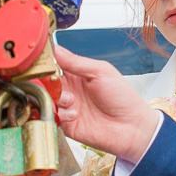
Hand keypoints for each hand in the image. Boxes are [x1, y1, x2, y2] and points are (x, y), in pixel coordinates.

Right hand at [56, 46, 163, 163]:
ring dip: (56, 98)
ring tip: (71, 100)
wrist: (132, 127)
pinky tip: (75, 114)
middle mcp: (69, 89)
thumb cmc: (122, 97)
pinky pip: (52, 116)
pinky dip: (61, 113)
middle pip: (45, 81)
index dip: (46, 62)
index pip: (53, 63)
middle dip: (47, 81)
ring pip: (45, 98)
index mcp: (76, 73)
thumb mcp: (101, 71)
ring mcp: (66, 106)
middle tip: (55, 83)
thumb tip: (55, 48)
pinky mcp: (66, 123)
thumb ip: (76, 62)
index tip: (43, 62)